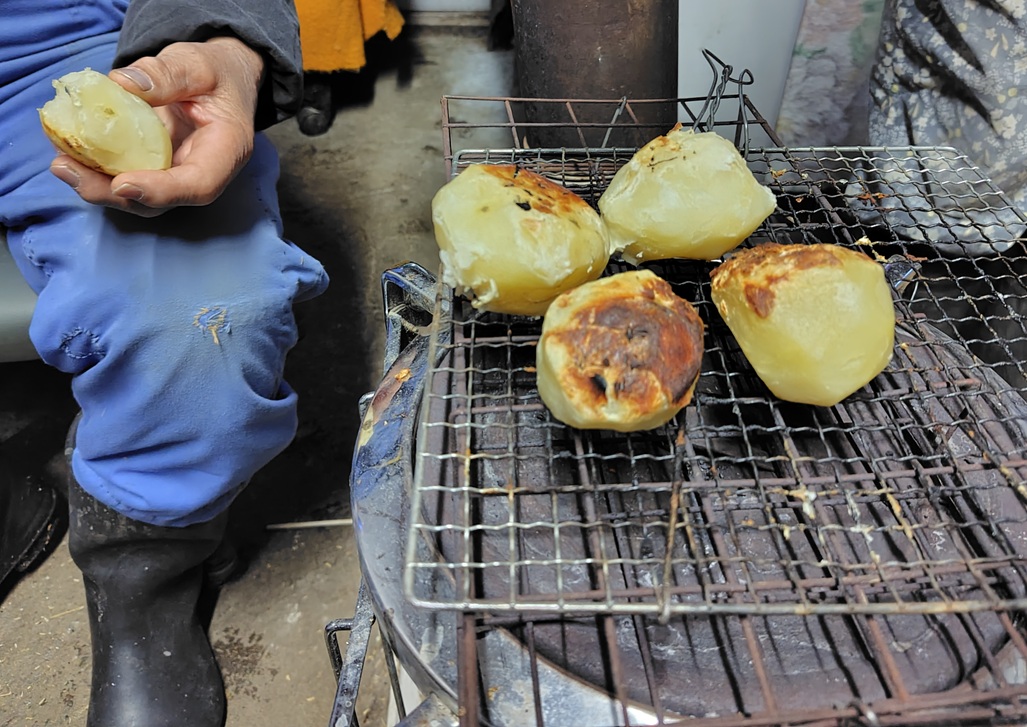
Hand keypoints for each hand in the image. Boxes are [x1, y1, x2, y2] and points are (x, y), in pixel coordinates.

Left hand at [49, 37, 264, 216]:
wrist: (219, 80)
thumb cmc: (217, 74)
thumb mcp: (198, 65)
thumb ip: (167, 74)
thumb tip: (121, 84)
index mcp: (225, 151)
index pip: (199, 184)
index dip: (161, 191)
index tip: (123, 183)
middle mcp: (201, 173)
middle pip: (161, 202)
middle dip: (113, 194)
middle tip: (68, 170)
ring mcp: (176, 175)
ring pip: (138, 197)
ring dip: (97, 186)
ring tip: (61, 164)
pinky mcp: (154, 169)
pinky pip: (126, 177)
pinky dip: (95, 171)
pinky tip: (67, 152)